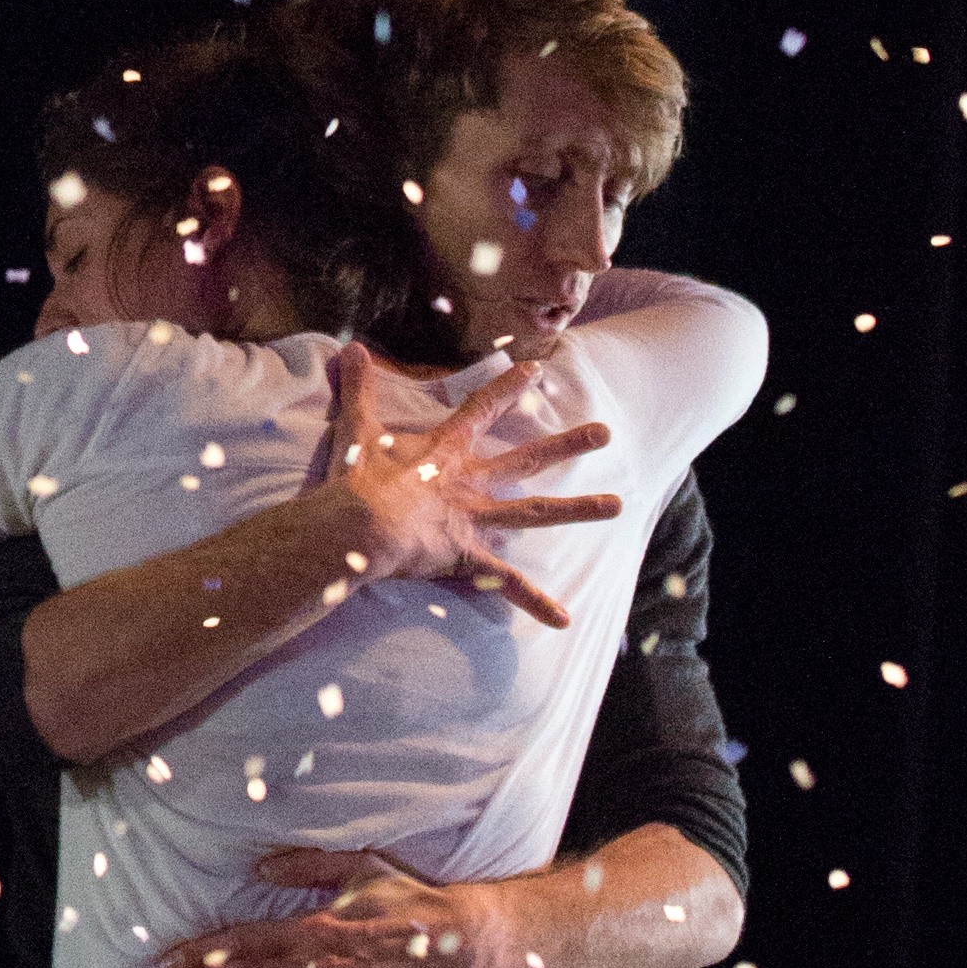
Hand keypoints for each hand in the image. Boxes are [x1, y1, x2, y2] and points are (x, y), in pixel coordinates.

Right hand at [322, 339, 619, 630]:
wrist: (362, 524)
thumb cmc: (358, 479)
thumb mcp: (357, 429)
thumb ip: (359, 390)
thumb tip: (349, 347)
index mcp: (445, 451)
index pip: (482, 410)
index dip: (507, 389)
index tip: (536, 371)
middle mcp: (470, 481)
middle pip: (526, 458)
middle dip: (566, 444)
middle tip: (605, 433)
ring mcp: (475, 519)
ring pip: (535, 512)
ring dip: (577, 508)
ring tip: (617, 505)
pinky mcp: (469, 557)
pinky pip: (507, 583)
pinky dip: (534, 602)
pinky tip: (563, 619)